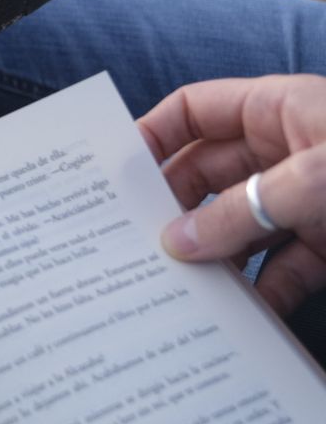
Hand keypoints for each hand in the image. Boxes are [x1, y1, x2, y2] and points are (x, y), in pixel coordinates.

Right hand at [143, 74, 325, 315]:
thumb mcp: (311, 183)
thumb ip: (239, 212)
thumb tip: (179, 242)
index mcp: (278, 109)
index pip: (194, 111)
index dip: (153, 136)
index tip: (117, 176)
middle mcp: (287, 150)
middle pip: (208, 175)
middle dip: (176, 209)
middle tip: (141, 244)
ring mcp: (308, 198)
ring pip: (241, 226)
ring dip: (216, 257)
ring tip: (182, 286)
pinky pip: (285, 267)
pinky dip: (265, 291)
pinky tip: (243, 314)